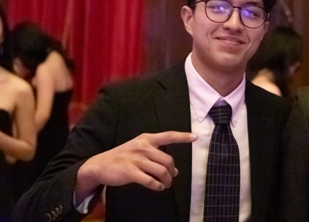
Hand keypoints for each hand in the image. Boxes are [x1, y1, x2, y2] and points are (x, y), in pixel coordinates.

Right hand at [75, 131, 196, 201]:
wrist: (99, 165)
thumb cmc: (122, 157)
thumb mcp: (138, 150)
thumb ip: (156, 156)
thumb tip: (174, 170)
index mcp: (146, 139)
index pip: (168, 136)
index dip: (183, 137)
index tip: (195, 138)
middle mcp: (143, 146)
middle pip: (168, 160)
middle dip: (172, 171)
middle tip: (172, 177)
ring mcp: (136, 159)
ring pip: (161, 171)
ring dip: (167, 180)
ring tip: (166, 184)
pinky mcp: (130, 172)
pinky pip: (150, 181)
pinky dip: (157, 186)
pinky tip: (158, 187)